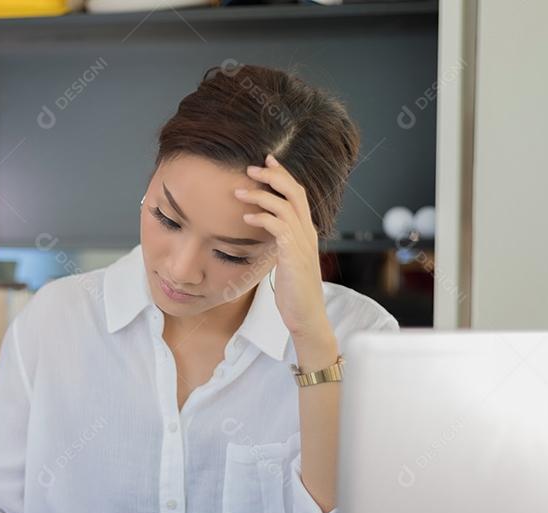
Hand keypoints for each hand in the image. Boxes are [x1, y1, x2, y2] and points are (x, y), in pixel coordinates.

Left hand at [236, 153, 333, 344]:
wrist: (307, 317)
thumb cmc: (294, 292)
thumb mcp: (286, 261)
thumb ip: (279, 244)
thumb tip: (264, 232)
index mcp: (306, 232)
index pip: (298, 194)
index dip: (283, 175)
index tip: (266, 161)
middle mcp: (307, 233)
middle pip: (295, 192)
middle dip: (273, 176)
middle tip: (250, 167)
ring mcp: (303, 243)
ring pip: (286, 206)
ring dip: (261, 195)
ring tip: (239, 192)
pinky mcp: (294, 255)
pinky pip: (279, 228)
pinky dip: (262, 218)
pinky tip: (246, 218)